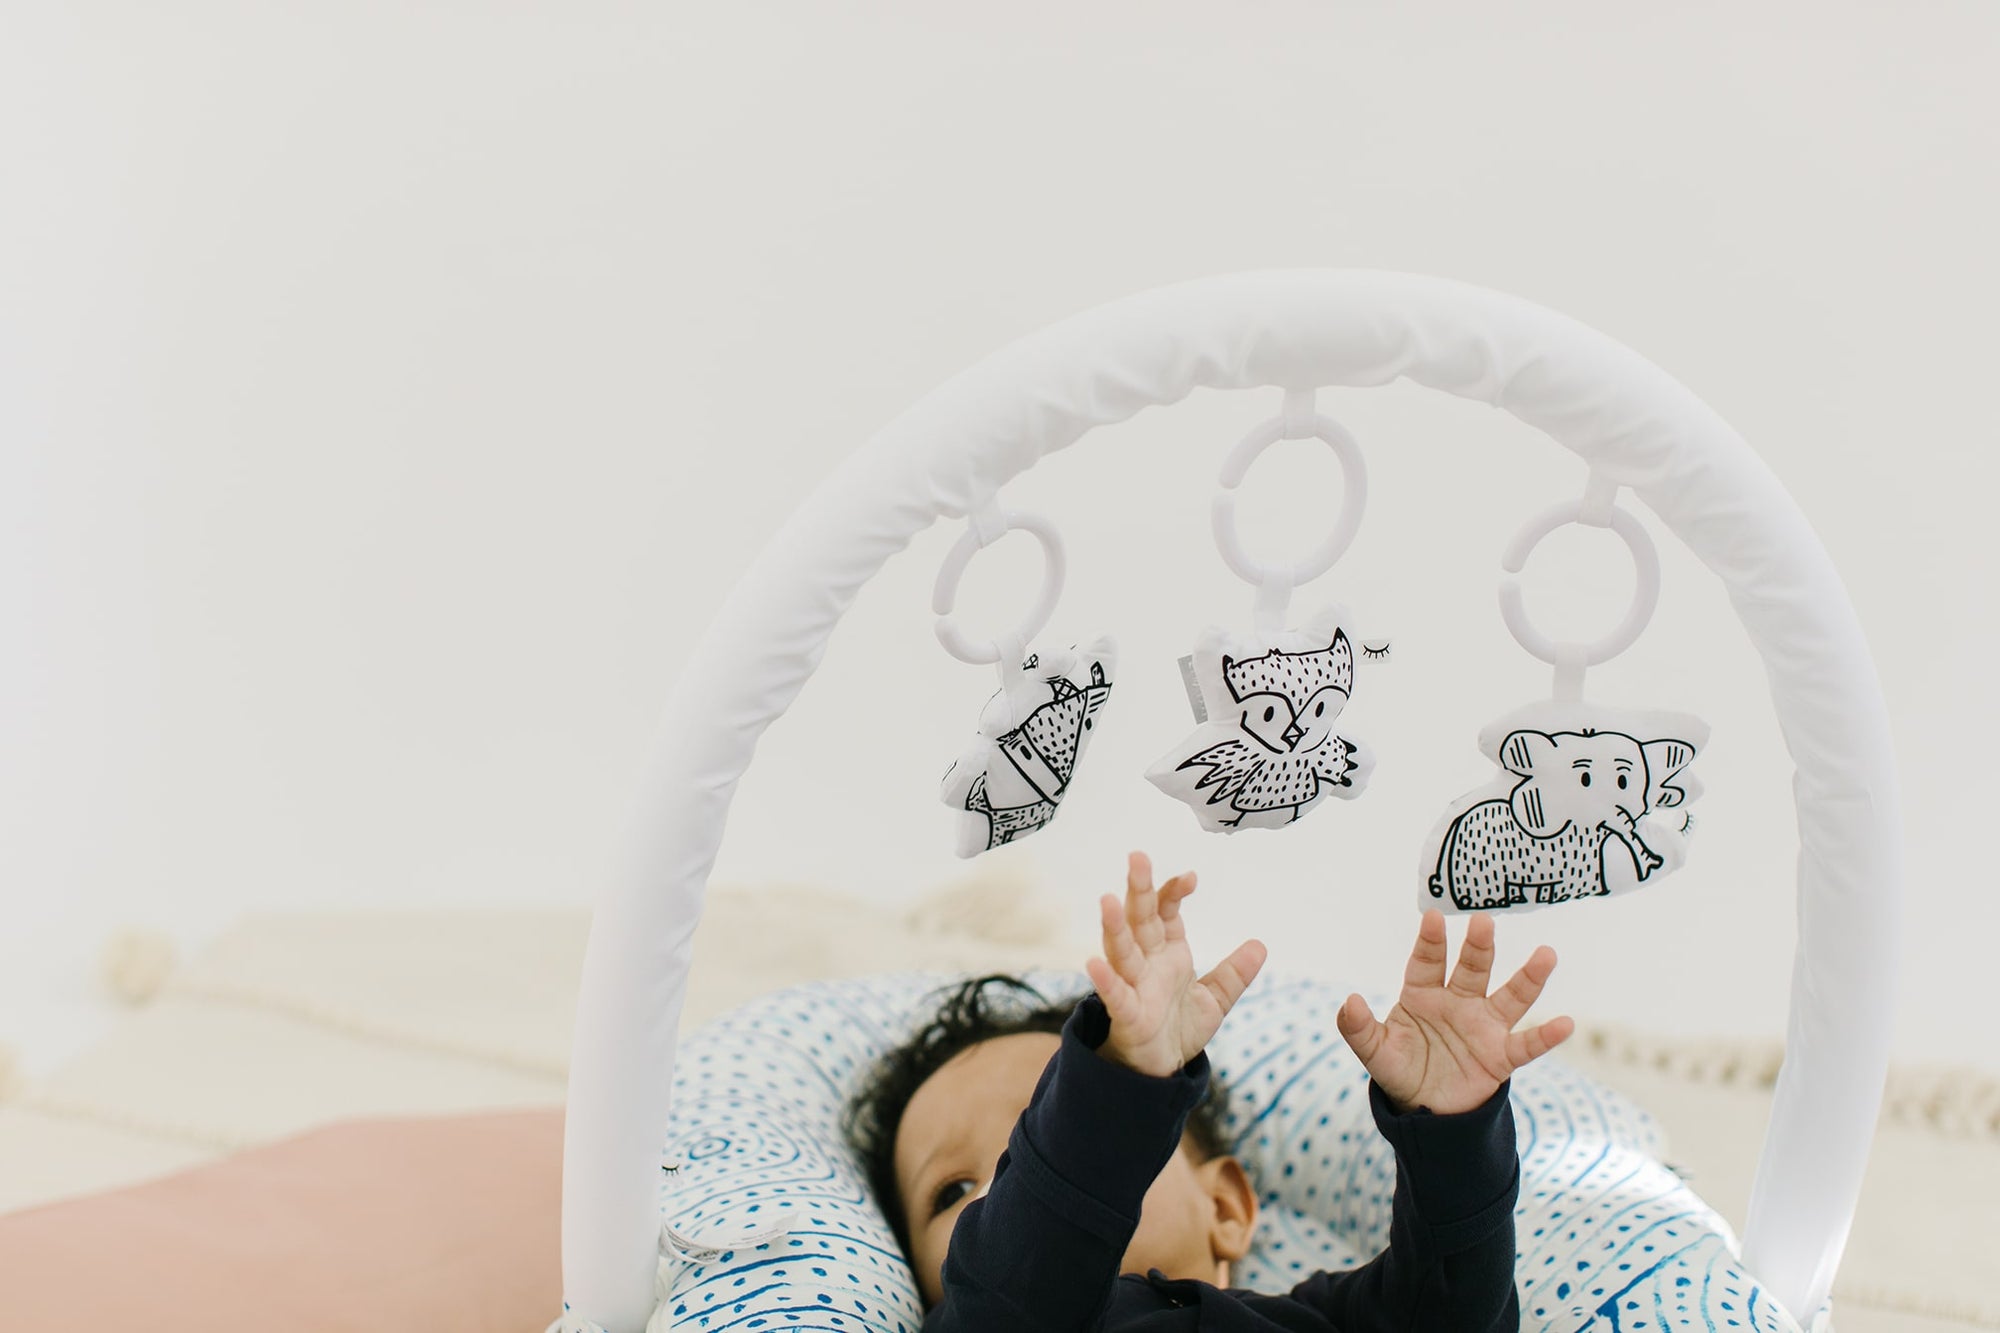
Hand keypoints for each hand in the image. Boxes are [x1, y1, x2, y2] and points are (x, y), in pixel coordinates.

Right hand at [1084, 851, 1267, 1077]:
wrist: (1161, 1071)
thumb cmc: (1178, 1029)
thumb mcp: (1214, 1000)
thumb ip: (1233, 974)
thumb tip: (1259, 945)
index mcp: (1167, 955)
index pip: (1166, 914)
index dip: (1173, 893)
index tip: (1191, 878)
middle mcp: (1147, 964)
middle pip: (1140, 920)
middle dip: (1139, 890)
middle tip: (1137, 857)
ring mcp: (1134, 987)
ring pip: (1122, 951)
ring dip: (1114, 926)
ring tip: (1107, 899)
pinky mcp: (1127, 1016)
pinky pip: (1115, 995)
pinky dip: (1105, 980)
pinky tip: (1093, 963)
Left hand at [1335, 909, 1572, 1114]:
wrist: (1427, 1111)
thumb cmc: (1402, 1070)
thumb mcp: (1375, 1052)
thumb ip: (1359, 1028)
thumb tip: (1349, 1002)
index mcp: (1423, 995)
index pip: (1426, 963)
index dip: (1429, 942)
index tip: (1432, 917)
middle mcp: (1458, 1003)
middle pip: (1471, 970)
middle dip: (1477, 947)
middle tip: (1483, 921)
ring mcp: (1483, 1027)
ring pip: (1509, 997)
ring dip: (1527, 977)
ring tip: (1546, 954)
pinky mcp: (1501, 1056)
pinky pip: (1526, 1044)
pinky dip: (1545, 1035)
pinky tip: (1566, 1023)